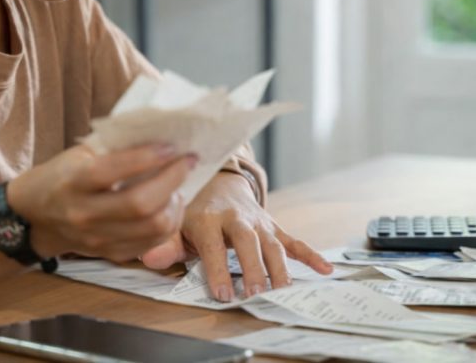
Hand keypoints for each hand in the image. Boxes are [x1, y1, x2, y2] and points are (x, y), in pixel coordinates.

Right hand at [8, 144, 196, 262]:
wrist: (34, 216)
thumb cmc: (62, 176)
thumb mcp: (80, 154)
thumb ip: (115, 147)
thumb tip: (161, 134)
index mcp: (75, 181)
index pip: (115, 170)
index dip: (149, 157)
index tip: (172, 146)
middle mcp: (85, 214)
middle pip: (141, 204)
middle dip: (172, 180)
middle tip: (186, 162)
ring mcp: (97, 239)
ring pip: (152, 228)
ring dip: (175, 204)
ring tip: (177, 186)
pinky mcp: (109, 254)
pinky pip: (151, 243)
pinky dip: (168, 223)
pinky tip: (168, 206)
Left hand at [141, 171, 332, 300]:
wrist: (219, 181)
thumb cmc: (195, 210)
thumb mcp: (176, 224)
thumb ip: (165, 244)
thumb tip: (149, 259)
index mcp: (208, 219)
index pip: (212, 246)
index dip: (216, 270)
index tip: (222, 294)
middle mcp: (236, 218)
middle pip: (246, 242)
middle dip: (252, 267)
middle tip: (255, 292)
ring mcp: (258, 221)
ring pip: (272, 243)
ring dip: (279, 267)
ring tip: (283, 289)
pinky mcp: (273, 226)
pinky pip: (294, 240)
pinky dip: (310, 254)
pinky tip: (325, 269)